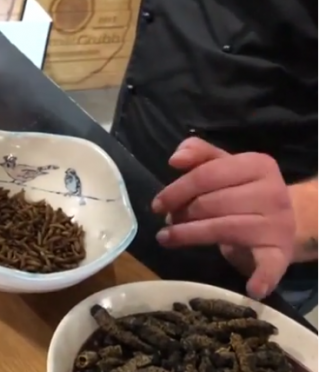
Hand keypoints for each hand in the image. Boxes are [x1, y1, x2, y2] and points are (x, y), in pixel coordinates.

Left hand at [152, 137, 295, 298]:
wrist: (285, 219)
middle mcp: (272, 192)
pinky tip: (251, 290)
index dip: (177, 190)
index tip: (157, 206)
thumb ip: (199, 154)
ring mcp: (278, 224)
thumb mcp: (224, 165)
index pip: (207, 174)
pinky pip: (271, 265)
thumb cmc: (244, 190)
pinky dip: (262, 278)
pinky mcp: (281, 252)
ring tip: (167, 239)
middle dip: (182, 214)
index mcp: (257, 164)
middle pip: (212, 203)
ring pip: (224, 229)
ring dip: (189, 236)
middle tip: (168, 222)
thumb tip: (175, 159)